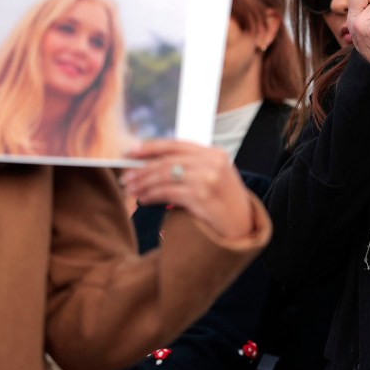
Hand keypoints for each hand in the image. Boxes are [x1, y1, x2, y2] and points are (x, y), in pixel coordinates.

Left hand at [121, 140, 256, 238]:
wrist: (242, 225)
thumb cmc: (224, 201)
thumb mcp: (215, 175)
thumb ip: (192, 165)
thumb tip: (151, 163)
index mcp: (215, 153)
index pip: (176, 145)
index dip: (151, 147)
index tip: (130, 151)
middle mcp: (212, 163)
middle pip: (168, 161)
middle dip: (142, 170)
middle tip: (126, 177)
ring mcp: (208, 179)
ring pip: (165, 176)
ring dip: (144, 183)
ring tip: (131, 190)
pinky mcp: (201, 196)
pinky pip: (168, 193)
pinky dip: (151, 196)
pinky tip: (143, 200)